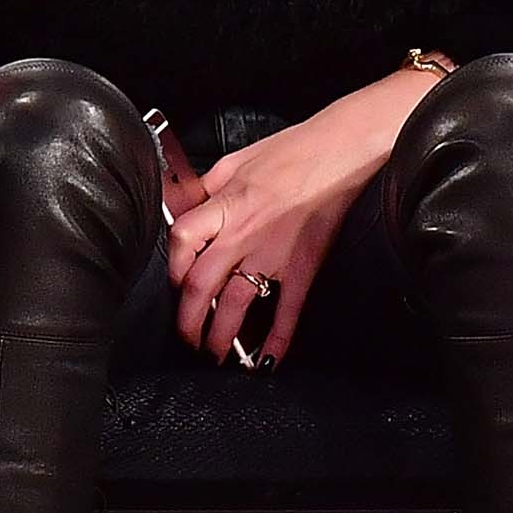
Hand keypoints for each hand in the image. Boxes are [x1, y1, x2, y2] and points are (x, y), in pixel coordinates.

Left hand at [167, 83, 417, 366]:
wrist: (340, 151)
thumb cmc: (291, 150)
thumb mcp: (236, 160)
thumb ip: (208, 187)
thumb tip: (186, 205)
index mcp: (224, 206)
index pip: (182, 241)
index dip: (172, 266)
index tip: (173, 283)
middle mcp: (242, 235)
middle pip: (199, 285)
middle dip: (187, 319)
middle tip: (186, 337)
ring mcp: (272, 254)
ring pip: (234, 304)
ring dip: (220, 336)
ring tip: (215, 355)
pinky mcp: (302, 267)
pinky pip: (287, 310)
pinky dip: (277, 340)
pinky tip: (268, 361)